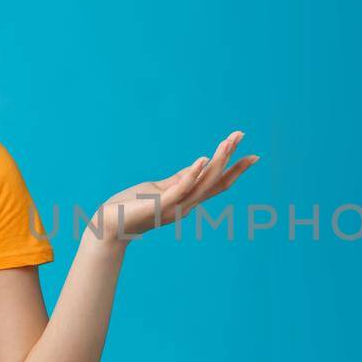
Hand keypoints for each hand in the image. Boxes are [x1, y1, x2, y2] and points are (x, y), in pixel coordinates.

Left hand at [86, 130, 258, 243]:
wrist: (108, 226)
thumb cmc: (131, 206)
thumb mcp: (160, 189)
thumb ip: (179, 180)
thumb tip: (198, 165)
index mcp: (187, 200)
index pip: (217, 184)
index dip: (235, 170)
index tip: (253, 156)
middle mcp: (186, 205)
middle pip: (215, 181)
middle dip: (230, 159)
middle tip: (241, 136)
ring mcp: (174, 206)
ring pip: (202, 183)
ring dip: (216, 161)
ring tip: (228, 142)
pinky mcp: (159, 205)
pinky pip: (180, 188)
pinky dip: (193, 174)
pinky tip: (202, 159)